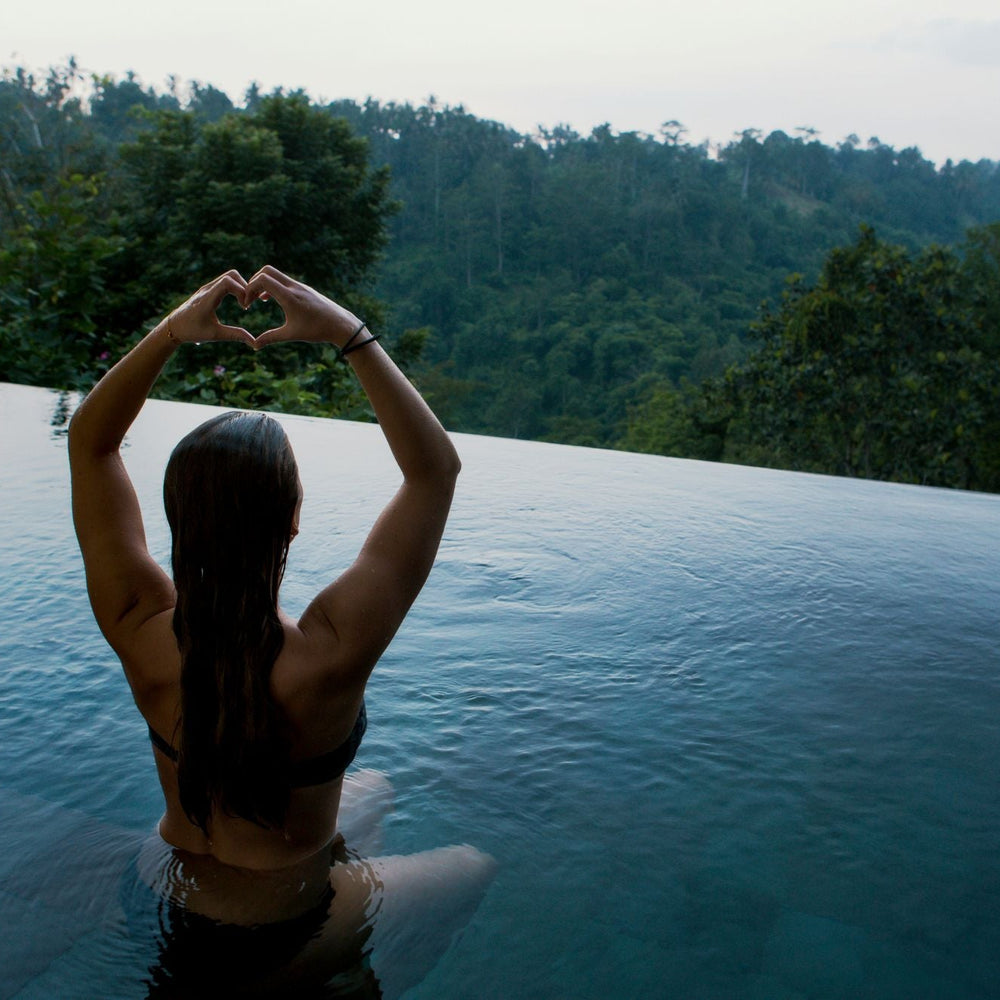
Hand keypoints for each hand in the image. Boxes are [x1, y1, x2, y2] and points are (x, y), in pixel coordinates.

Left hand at [164, 270, 254, 345]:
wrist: (173, 326)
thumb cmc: (192, 331)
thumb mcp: (215, 335)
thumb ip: (235, 335)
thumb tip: (255, 343)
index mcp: (207, 299)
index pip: (228, 282)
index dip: (242, 291)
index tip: (245, 307)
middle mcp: (207, 289)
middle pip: (232, 275)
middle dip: (245, 287)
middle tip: (248, 304)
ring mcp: (207, 287)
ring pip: (229, 276)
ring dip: (240, 287)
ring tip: (244, 304)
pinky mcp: (208, 289)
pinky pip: (225, 281)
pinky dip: (235, 288)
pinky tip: (238, 302)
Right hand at [244, 265, 361, 349]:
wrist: (341, 324)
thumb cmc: (317, 330)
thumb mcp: (292, 335)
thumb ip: (271, 338)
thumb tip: (254, 345)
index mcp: (289, 296)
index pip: (262, 280)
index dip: (249, 289)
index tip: (247, 304)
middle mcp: (294, 287)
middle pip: (267, 271)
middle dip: (254, 282)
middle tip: (250, 298)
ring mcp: (300, 286)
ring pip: (276, 275)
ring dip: (264, 284)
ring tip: (258, 300)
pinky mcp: (305, 288)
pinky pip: (285, 281)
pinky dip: (274, 286)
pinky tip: (271, 299)